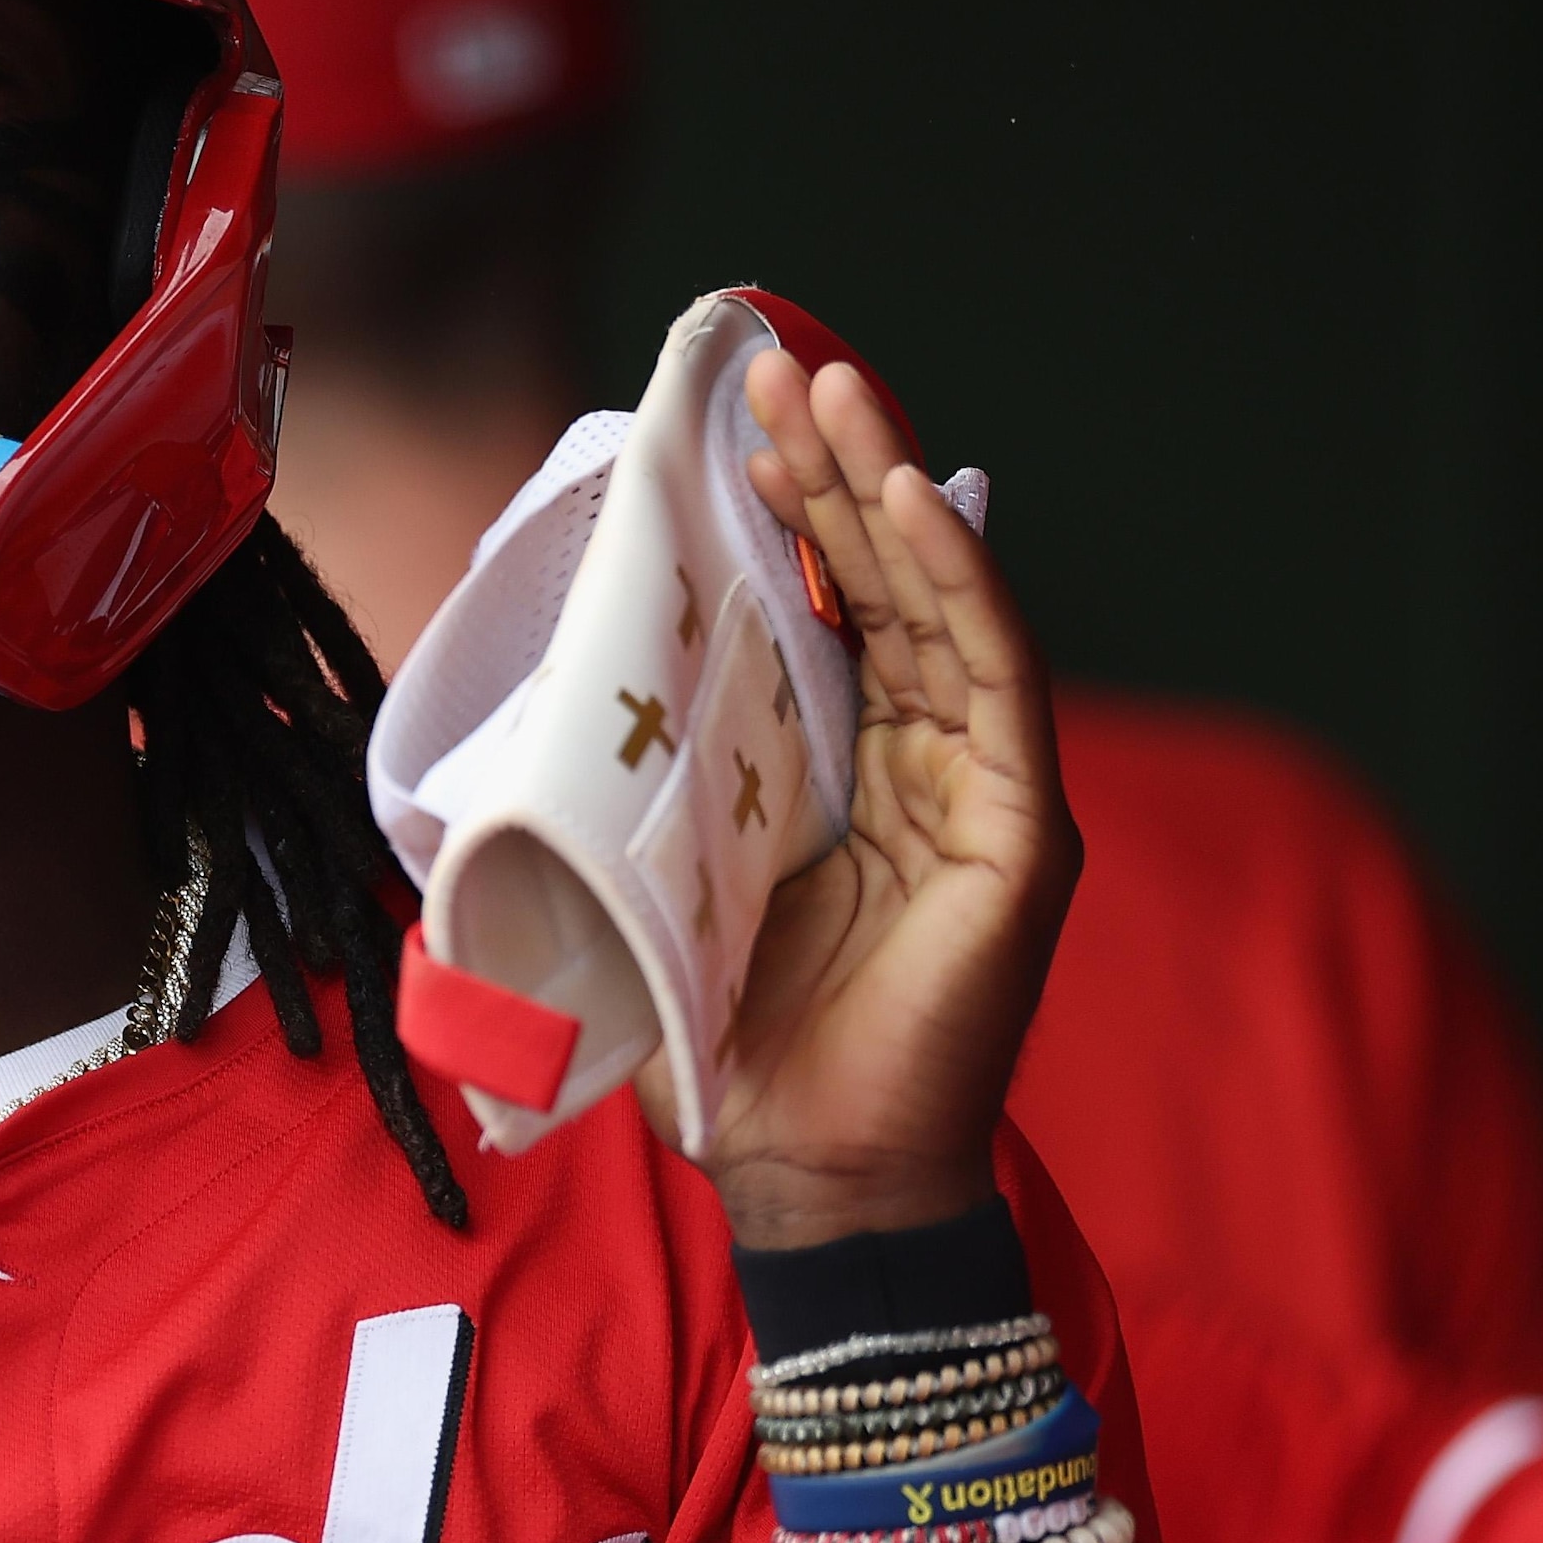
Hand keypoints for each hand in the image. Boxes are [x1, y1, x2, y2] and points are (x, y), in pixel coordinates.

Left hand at [702, 356, 1074, 1249]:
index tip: (728, 422)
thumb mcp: (650, 886)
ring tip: (835, 393)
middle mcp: (923, 768)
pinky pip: (998, 683)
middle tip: (776, 366)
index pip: (827, 612)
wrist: (795, 1176)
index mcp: (840, 774)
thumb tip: (522, 714)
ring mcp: (981, 795)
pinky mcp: (1020, 836)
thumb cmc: (722, 1049)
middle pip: (887, 585)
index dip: (787, 514)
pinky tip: (912, 500)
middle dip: (832, 470)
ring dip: (890, 491)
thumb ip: (630, 799)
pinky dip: (962, 585)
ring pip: (942, 607)